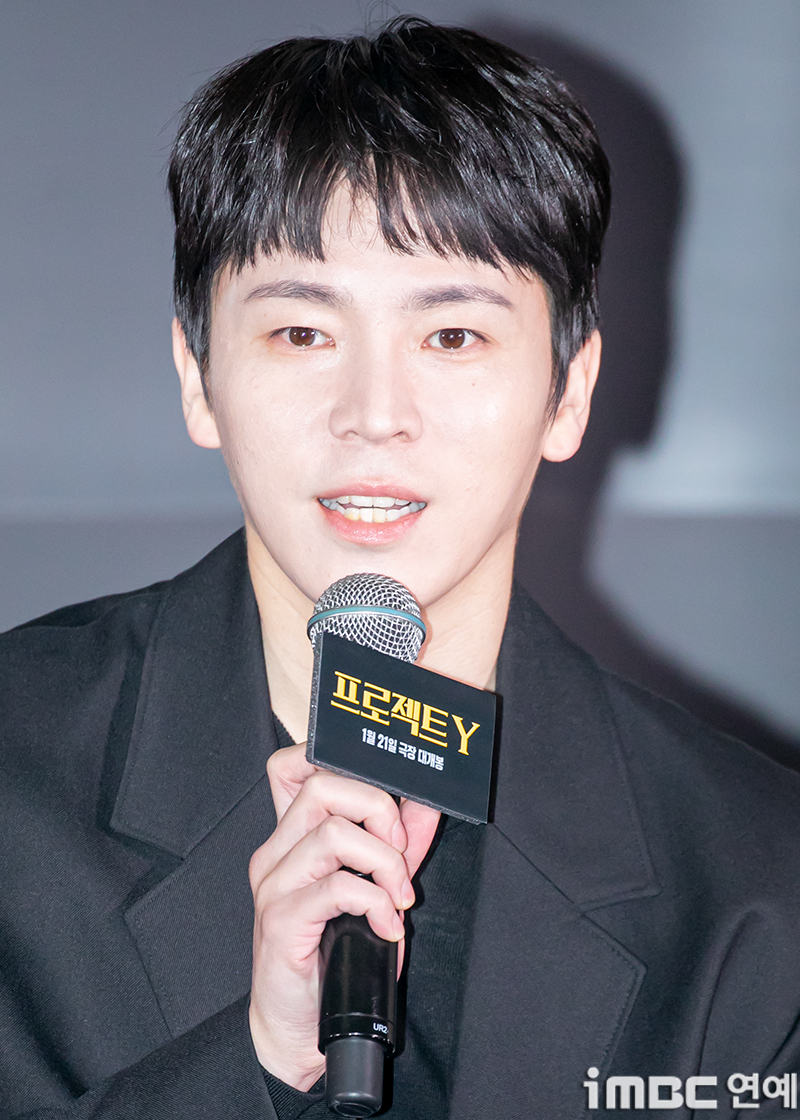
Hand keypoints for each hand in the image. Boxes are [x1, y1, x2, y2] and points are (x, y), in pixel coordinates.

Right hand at [247, 744, 439, 1089]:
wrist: (299, 1027)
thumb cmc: (332, 955)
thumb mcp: (375, 887)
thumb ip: (398, 844)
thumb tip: (428, 805)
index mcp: (291, 837)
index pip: (293, 766)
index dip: (336, 762)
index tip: (386, 797)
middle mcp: (276, 853)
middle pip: (323, 787)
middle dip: (379, 810)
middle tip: (400, 854)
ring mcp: (274, 886)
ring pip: (334, 833)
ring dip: (385, 864)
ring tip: (398, 898)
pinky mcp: (280, 921)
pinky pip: (336, 886)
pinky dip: (375, 902)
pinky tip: (386, 926)